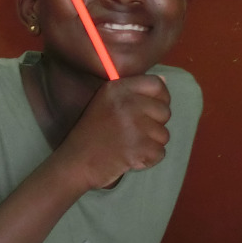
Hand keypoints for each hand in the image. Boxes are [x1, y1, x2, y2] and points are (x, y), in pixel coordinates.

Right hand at [55, 76, 171, 189]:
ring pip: (164, 135)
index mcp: (117, 89)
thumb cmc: (92, 133)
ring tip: (129, 146)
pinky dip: (148, 159)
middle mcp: (126, 103)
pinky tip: (130, 158)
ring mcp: (133, 126)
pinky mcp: (138, 148)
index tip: (154, 110)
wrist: (76, 163)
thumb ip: (134, 91)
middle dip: (155, 126)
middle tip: (134, 134)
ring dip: (150, 144)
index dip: (162, 98)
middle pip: (165, 111)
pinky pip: (160, 153)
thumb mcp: (106, 102)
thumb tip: (165, 80)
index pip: (156, 85)